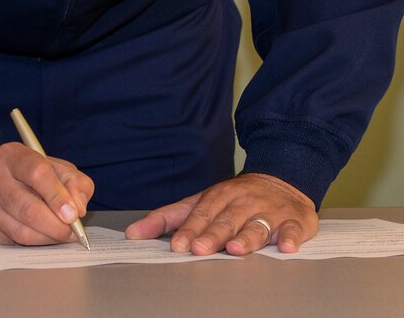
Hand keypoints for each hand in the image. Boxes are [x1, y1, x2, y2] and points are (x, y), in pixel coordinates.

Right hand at [0, 142, 93, 245]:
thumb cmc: (27, 173)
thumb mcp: (53, 166)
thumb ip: (73, 182)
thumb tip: (79, 208)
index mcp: (13, 156)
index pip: (37, 173)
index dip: (57, 195)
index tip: (74, 214)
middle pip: (28, 209)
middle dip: (56, 226)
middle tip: (72, 232)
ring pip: (21, 232)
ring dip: (47, 238)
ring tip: (60, 235)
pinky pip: (12, 243)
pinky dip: (33, 244)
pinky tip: (41, 236)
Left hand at [125, 173, 317, 254]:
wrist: (282, 180)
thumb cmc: (235, 199)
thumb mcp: (200, 203)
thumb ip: (169, 218)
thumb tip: (133, 233)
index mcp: (218, 197)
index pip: (200, 214)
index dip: (189, 230)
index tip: (176, 245)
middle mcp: (242, 202)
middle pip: (226, 220)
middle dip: (212, 235)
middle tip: (198, 249)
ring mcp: (269, 211)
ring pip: (256, 225)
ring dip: (246, 237)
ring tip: (235, 249)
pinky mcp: (294, 220)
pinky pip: (294, 229)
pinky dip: (291, 237)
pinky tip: (287, 247)